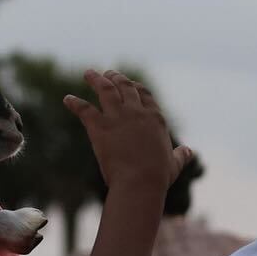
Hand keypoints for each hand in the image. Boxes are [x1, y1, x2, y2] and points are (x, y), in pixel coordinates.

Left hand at [64, 70, 191, 192]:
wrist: (140, 182)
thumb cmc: (158, 176)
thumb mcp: (174, 164)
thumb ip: (181, 155)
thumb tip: (190, 151)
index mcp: (155, 118)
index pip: (144, 94)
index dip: (136, 86)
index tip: (129, 82)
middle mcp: (136, 112)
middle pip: (125, 86)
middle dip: (116, 77)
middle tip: (108, 73)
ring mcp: (117, 117)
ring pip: (105, 89)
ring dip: (96, 79)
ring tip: (89, 73)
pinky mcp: (99, 126)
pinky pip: (84, 109)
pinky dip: (74, 103)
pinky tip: (67, 99)